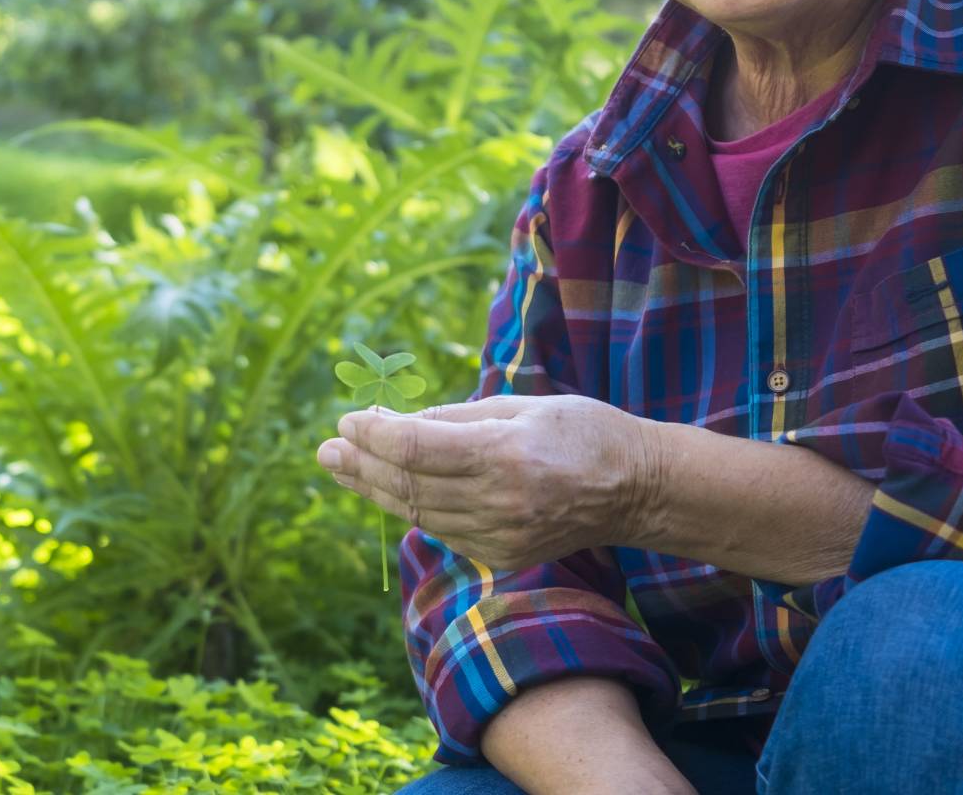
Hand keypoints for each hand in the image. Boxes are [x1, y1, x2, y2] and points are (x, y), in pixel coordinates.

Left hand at [316, 395, 661, 570]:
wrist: (636, 489)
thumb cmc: (580, 432)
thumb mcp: (520, 405)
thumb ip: (455, 417)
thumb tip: (394, 422)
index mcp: (505, 454)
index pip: (417, 447)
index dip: (374, 434)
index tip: (346, 420)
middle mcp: (500, 501)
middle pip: (408, 485)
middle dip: (360, 465)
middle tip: (325, 450)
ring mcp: (501, 536)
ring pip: (419, 513)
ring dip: (375, 489)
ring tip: (343, 467)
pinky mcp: (503, 557)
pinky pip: (443, 531)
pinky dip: (413, 509)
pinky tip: (389, 489)